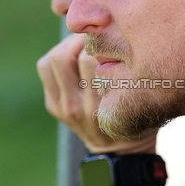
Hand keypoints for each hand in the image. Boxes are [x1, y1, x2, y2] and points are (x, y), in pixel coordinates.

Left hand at [38, 33, 157, 153]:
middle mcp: (76, 107)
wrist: (118, 152)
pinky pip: (45, 69)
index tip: (110, 33)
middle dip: (80, 39)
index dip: (100, 41)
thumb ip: (132, 74)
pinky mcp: (53, 105)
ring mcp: (62, 107)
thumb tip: (123, 36)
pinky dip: (57, 57)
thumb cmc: (137, 118)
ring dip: (67, 46)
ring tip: (83, 43)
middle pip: (65, 56)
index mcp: (99, 106)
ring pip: (51, 60)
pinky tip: (74, 56)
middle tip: (95, 34)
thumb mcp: (140, 99)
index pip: (90, 60)